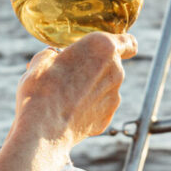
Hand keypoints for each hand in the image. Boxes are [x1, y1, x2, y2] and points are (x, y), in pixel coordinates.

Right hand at [12, 31, 132, 149]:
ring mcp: (114, 97)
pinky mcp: (107, 118)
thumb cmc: (41, 88)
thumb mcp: (43, 60)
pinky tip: (68, 112)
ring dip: (90, 89)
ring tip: (64, 98)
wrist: (43, 128)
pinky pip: (98, 108)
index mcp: (103, 47)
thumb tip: (54, 59)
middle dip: (94, 68)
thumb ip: (57, 54)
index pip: (128, 42)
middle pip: (111, 66)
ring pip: (104, 88)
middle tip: (68, 75)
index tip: (115, 50)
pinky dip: (87, 109)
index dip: (124, 45)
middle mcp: (115, 71)